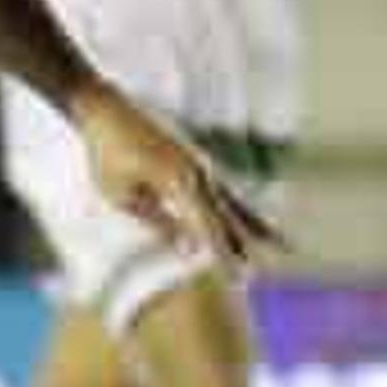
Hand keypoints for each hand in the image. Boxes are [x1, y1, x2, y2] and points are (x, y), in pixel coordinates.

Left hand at [70, 85, 286, 268]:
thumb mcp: (122, 195)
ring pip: (232, 201)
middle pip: (227, 214)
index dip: (222, 253)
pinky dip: (238, 208)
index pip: (206, 225)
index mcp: (178, 181)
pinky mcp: (193, 161)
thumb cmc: (106, 155)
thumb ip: (157, 220)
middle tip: (263, 271)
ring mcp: (197, 164)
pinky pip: (222, 191)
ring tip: (282, 245)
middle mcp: (195, 172)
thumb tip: (187, 246)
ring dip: (255, 225)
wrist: (105, 110)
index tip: (236, 277)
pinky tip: (249, 221)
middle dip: (245, 244)